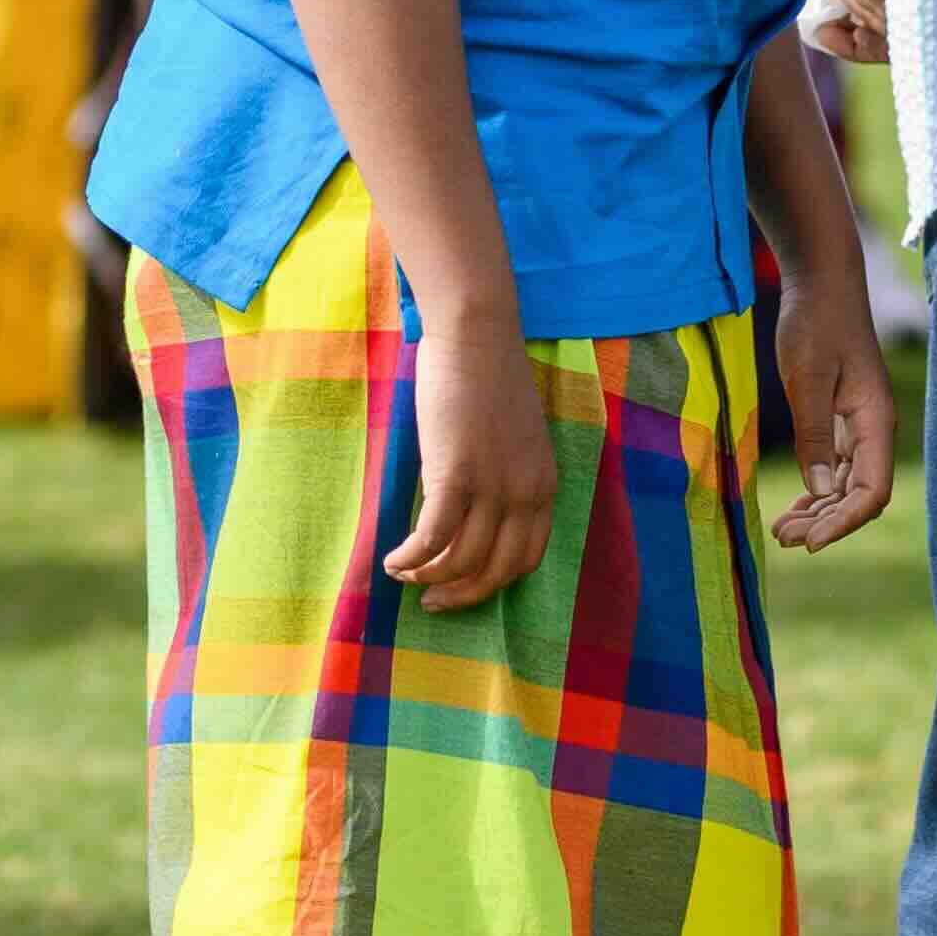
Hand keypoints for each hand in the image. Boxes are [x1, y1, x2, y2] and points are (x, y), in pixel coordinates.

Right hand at [388, 315, 562, 610]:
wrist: (477, 334)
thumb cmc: (488, 379)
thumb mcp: (514, 439)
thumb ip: (505, 478)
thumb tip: (473, 516)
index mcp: (544, 485)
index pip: (526, 559)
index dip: (491, 583)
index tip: (463, 587)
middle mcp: (526, 492)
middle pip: (496, 571)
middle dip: (460, 594)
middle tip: (430, 601)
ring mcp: (493, 485)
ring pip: (461, 561)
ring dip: (427, 578)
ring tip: (404, 574)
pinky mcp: (456, 474)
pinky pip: (433, 538)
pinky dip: (411, 559)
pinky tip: (393, 560)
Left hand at [771, 254, 898, 554]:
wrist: (821, 282)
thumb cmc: (816, 324)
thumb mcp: (809, 379)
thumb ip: (814, 434)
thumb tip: (819, 490)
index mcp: (875, 422)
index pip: (872, 492)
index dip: (844, 523)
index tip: (809, 542)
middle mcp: (873, 429)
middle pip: (860, 495)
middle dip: (826, 523)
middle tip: (782, 537)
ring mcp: (858, 425)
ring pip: (847, 484)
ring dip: (819, 510)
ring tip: (781, 530)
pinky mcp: (841, 417)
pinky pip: (835, 467)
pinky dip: (817, 489)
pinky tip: (794, 504)